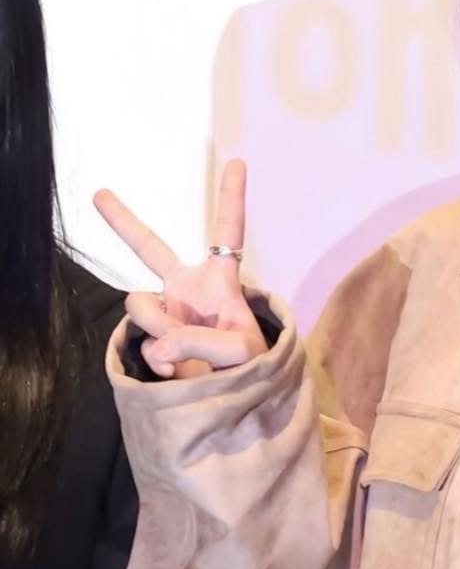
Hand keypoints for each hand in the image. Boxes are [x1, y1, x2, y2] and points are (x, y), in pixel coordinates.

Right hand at [93, 159, 266, 379]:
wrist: (238, 406)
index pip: (228, 234)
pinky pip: (144, 343)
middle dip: (123, 222)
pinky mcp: (153, 342)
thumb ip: (201, 341)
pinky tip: (176, 374)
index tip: (238, 162)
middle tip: (98, 194)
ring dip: (161, 330)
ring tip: (186, 356)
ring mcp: (167, 314)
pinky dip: (160, 362)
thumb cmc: (252, 371)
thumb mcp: (242, 353)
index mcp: (220, 282)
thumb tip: (159, 345)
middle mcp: (188, 290)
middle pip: (150, 249)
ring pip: (140, 305)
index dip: (231, 199)